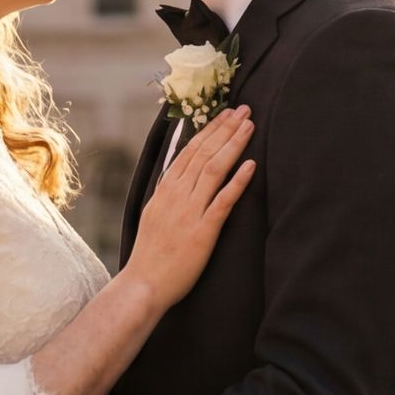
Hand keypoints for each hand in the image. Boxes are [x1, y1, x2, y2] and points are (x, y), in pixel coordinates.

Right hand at [125, 106, 256, 312]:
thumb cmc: (151, 255)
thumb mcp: (155, 215)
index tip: (225, 115)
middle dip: (225, 129)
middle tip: (244, 110)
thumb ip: (168, 194)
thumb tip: (180, 176)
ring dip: (233, 145)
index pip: (189, 151)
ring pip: (213, 170)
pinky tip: (251, 165)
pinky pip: (222, 201)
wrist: (144, 284)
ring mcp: (189, 212)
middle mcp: (176, 196)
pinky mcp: (202, 231)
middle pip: (203, 153)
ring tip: (249, 126)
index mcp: (165, 190)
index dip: (209, 130)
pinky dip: (237, 181)